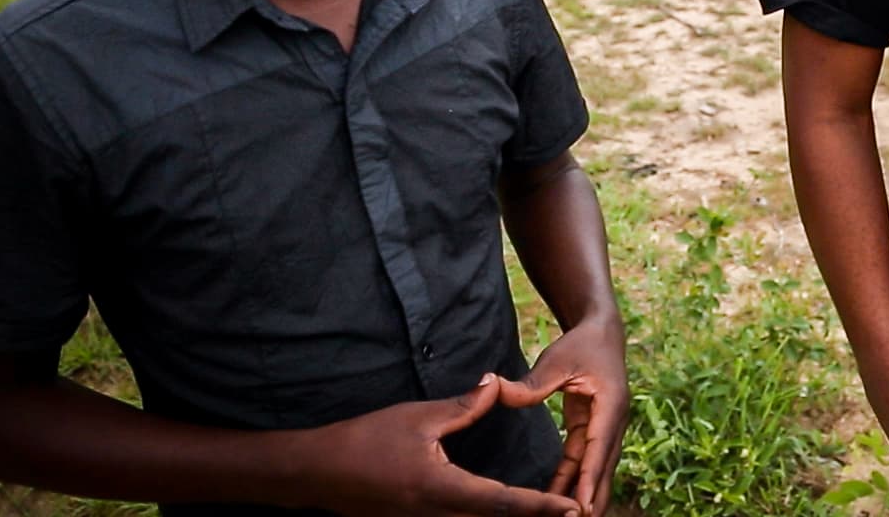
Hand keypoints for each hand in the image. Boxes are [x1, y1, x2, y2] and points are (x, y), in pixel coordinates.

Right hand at [300, 382, 581, 516]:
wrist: (317, 472)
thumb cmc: (365, 441)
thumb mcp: (419, 418)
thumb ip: (463, 406)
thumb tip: (497, 385)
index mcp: (444, 491)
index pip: (504, 504)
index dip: (540, 508)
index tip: (571, 509)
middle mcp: (438, 515)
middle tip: (572, 513)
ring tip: (546, 513)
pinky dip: (488, 516)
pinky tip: (504, 510)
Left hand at [497, 318, 627, 516]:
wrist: (603, 331)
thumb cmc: (580, 344)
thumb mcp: (556, 360)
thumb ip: (531, 383)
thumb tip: (498, 391)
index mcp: (610, 404)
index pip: (599, 449)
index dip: (589, 480)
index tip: (581, 508)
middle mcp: (614, 421)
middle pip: (603, 469)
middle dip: (592, 499)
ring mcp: (607, 426)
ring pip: (595, 469)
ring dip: (583, 494)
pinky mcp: (596, 428)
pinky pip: (584, 460)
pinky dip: (574, 479)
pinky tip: (558, 498)